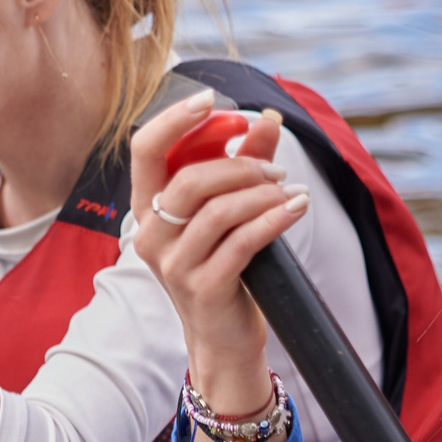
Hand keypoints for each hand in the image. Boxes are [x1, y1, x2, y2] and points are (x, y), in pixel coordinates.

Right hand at [130, 93, 308, 441]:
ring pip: (218, 210)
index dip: (175, 120)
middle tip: (276, 169)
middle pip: (188, 179)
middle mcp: (150, 236)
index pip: (144, 150)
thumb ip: (244, 162)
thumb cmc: (225, 268)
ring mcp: (173, 266)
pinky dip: (274, 219)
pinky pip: (242, 242)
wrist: (224, 339)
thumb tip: (267, 117)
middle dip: (239, 164)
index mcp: (147, 210)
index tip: (214, 101)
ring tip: (291, 192)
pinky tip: (297, 208)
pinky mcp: (204, 288)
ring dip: (262, 193)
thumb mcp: (229, 213)